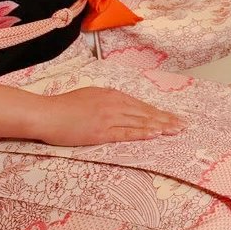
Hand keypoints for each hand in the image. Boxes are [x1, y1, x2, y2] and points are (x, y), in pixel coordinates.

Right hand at [34, 86, 185, 146]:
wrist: (47, 113)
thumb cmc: (64, 107)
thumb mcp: (90, 96)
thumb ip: (107, 101)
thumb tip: (120, 107)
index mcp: (112, 95)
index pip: (141, 105)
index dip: (159, 113)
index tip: (173, 117)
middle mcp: (114, 104)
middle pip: (146, 113)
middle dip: (166, 119)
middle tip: (184, 125)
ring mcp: (108, 117)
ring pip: (140, 122)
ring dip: (160, 126)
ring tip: (176, 130)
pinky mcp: (101, 131)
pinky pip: (126, 133)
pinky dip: (142, 133)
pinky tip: (155, 134)